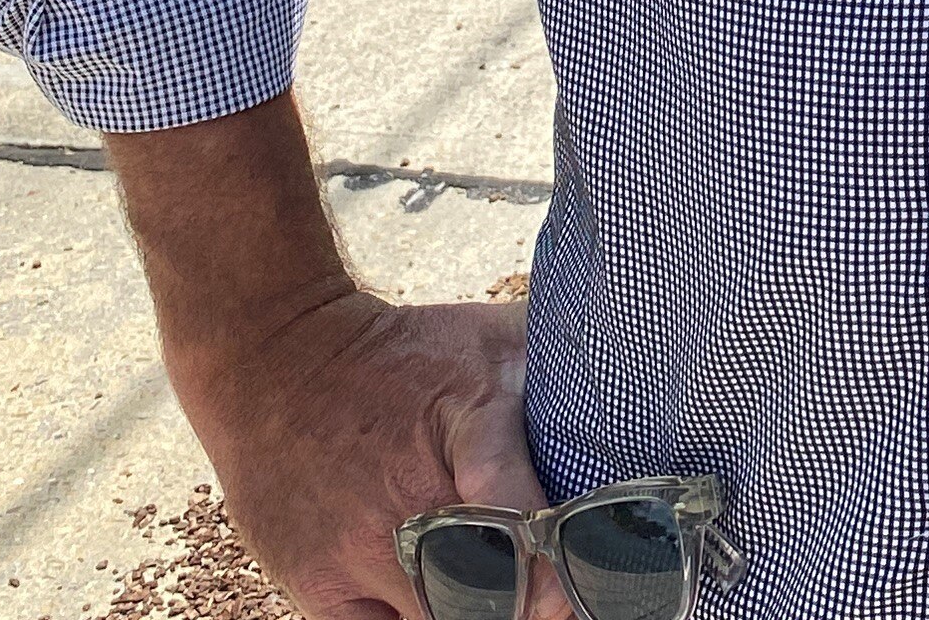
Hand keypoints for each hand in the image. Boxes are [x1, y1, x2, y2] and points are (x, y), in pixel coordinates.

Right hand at [99, 91, 554, 618]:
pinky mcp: (319, 586)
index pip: (509, 503)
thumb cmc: (404, 352)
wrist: (274, 359)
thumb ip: (562, 366)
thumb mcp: (491, 337)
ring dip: (485, 616)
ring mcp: (358, 550)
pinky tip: (451, 609)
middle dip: (535, 605)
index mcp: (466, 426)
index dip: (555, 560)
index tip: (584, 584)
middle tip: (575, 602)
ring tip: (519, 598)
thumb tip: (655, 371)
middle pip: (484, 593)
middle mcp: (409, 499)